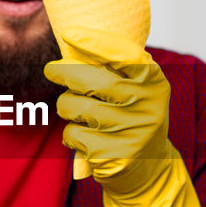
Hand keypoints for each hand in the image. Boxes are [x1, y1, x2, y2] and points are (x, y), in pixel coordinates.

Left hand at [43, 30, 205, 206]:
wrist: (149, 171)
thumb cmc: (134, 120)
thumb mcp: (137, 92)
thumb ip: (115, 70)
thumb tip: (72, 47)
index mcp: (154, 82)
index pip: (124, 54)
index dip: (95, 42)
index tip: (70, 35)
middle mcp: (146, 105)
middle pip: (92, 80)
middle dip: (64, 72)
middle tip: (51, 69)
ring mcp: (129, 132)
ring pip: (76, 107)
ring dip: (67, 107)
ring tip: (76, 112)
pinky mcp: (111, 155)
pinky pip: (72, 134)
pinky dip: (70, 134)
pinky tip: (84, 139)